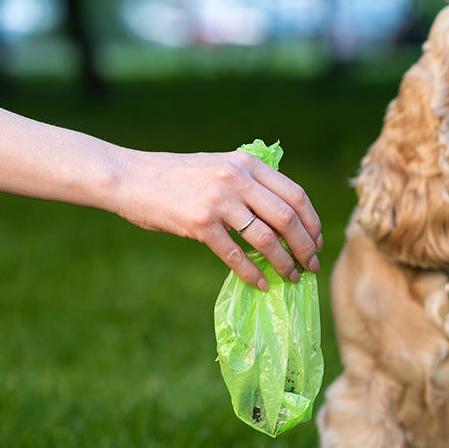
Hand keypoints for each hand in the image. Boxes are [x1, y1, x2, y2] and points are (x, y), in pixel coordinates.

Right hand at [113, 149, 322, 289]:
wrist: (131, 177)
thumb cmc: (177, 176)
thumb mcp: (220, 165)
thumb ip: (250, 182)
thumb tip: (285, 217)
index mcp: (247, 163)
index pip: (296, 195)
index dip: (312, 222)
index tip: (317, 242)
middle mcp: (237, 178)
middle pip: (288, 218)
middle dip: (305, 247)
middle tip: (311, 265)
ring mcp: (219, 201)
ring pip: (267, 239)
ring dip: (285, 263)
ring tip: (292, 277)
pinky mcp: (199, 223)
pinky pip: (236, 254)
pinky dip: (253, 273)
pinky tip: (262, 284)